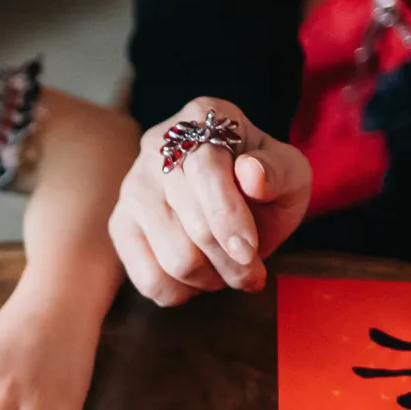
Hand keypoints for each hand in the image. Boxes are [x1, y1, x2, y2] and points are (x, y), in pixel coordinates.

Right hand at [108, 97, 312, 303]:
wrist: (237, 193)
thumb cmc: (265, 180)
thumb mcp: (290, 171)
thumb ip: (278, 170)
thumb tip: (251, 174)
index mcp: (201, 116)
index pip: (205, 170)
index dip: (228, 216)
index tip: (250, 251)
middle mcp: (157, 146)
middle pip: (189, 220)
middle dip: (230, 260)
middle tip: (253, 275)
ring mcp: (132, 187)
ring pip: (172, 256)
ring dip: (212, 278)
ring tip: (228, 271)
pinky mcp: (120, 225)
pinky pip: (147, 278)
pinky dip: (181, 292)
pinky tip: (200, 279)